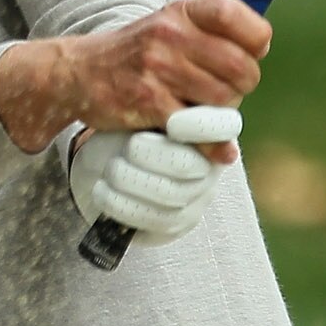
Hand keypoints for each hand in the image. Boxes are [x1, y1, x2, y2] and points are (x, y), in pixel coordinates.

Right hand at [0, 0, 269, 149]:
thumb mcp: (169, 26)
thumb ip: (213, 35)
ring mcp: (157, 68)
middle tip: (227, 93)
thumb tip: (260, 53)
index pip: (235, 17)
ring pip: (222, 100)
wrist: (77, 72)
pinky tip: (202, 143)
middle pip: (240, 67)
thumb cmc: (137, 53)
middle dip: (243, 86)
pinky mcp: (148, 102)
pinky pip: (197, 129)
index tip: (248, 54)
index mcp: (181, 12)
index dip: (255, 41)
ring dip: (222, 114)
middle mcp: (169, 34)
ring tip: (203, 111)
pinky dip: (208, 144)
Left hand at [68, 107, 239, 245]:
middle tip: (125, 146)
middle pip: (185, 164)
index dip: (202, 126)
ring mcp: (197, 197)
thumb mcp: (136, 107)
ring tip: (111, 166)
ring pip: (167, 193)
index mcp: (207, 127)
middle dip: (146, 154)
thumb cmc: (123, 126)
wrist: (101, 163)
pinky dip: (118, 202)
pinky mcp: (177, 223)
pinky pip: (153, 219)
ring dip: (127, 178)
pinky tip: (103, 189)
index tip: (173, 123)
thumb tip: (170, 101)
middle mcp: (210, 164)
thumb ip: (158, 104)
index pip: (224, 126)